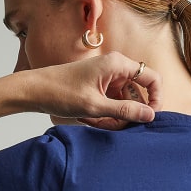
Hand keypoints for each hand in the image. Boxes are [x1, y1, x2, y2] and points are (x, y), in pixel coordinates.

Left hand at [27, 52, 161, 130]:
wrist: (34, 90)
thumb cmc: (61, 92)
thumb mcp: (95, 106)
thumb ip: (125, 111)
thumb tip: (150, 116)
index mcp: (118, 64)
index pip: (153, 79)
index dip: (156, 99)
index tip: (148, 118)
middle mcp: (116, 67)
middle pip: (139, 92)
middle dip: (131, 111)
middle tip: (115, 125)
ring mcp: (108, 76)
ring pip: (126, 99)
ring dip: (117, 115)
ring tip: (98, 123)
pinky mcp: (100, 85)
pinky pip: (114, 101)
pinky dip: (108, 113)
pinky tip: (93, 120)